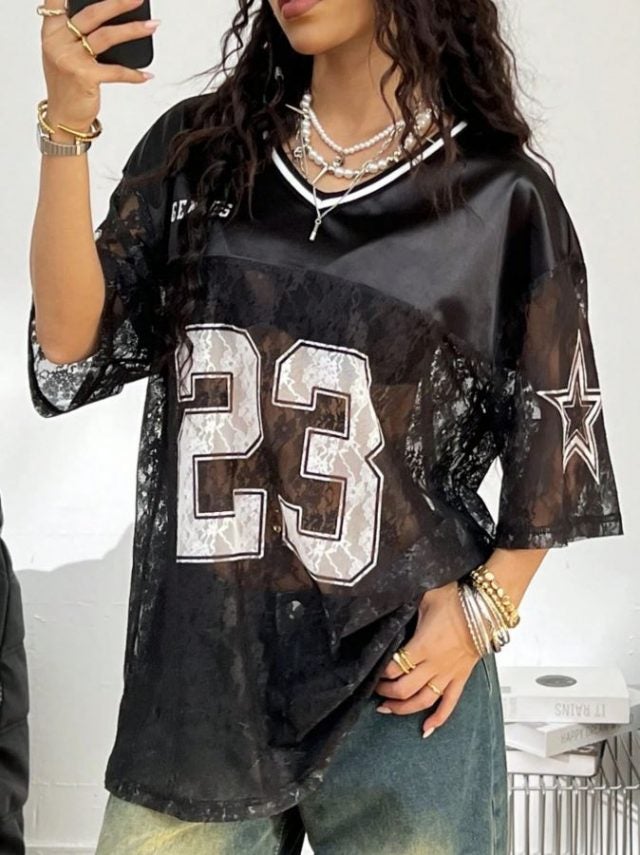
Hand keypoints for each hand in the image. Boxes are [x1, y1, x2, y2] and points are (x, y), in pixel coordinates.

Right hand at [40, 0, 158, 132]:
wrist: (63, 117)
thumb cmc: (67, 85)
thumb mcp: (63, 53)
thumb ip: (76, 34)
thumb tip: (109, 17)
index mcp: (51, 31)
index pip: (57, 1)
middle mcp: (58, 41)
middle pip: (92, 14)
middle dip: (118, 3)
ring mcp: (71, 58)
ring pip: (107, 36)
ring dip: (133, 30)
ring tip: (151, 26)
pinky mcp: (85, 76)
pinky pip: (116, 71)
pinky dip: (133, 74)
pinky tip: (146, 74)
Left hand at [373, 580, 481, 737]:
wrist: (486, 608)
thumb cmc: (456, 600)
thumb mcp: (426, 598)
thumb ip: (408, 607)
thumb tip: (392, 605)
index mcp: (422, 645)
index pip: (393, 667)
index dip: (379, 673)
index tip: (372, 671)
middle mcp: (434, 664)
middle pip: (404, 689)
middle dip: (386, 693)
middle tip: (375, 690)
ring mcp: (448, 673)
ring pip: (423, 701)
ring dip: (403, 709)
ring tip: (388, 710)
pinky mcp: (460, 677)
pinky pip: (449, 704)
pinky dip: (439, 719)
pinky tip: (427, 729)